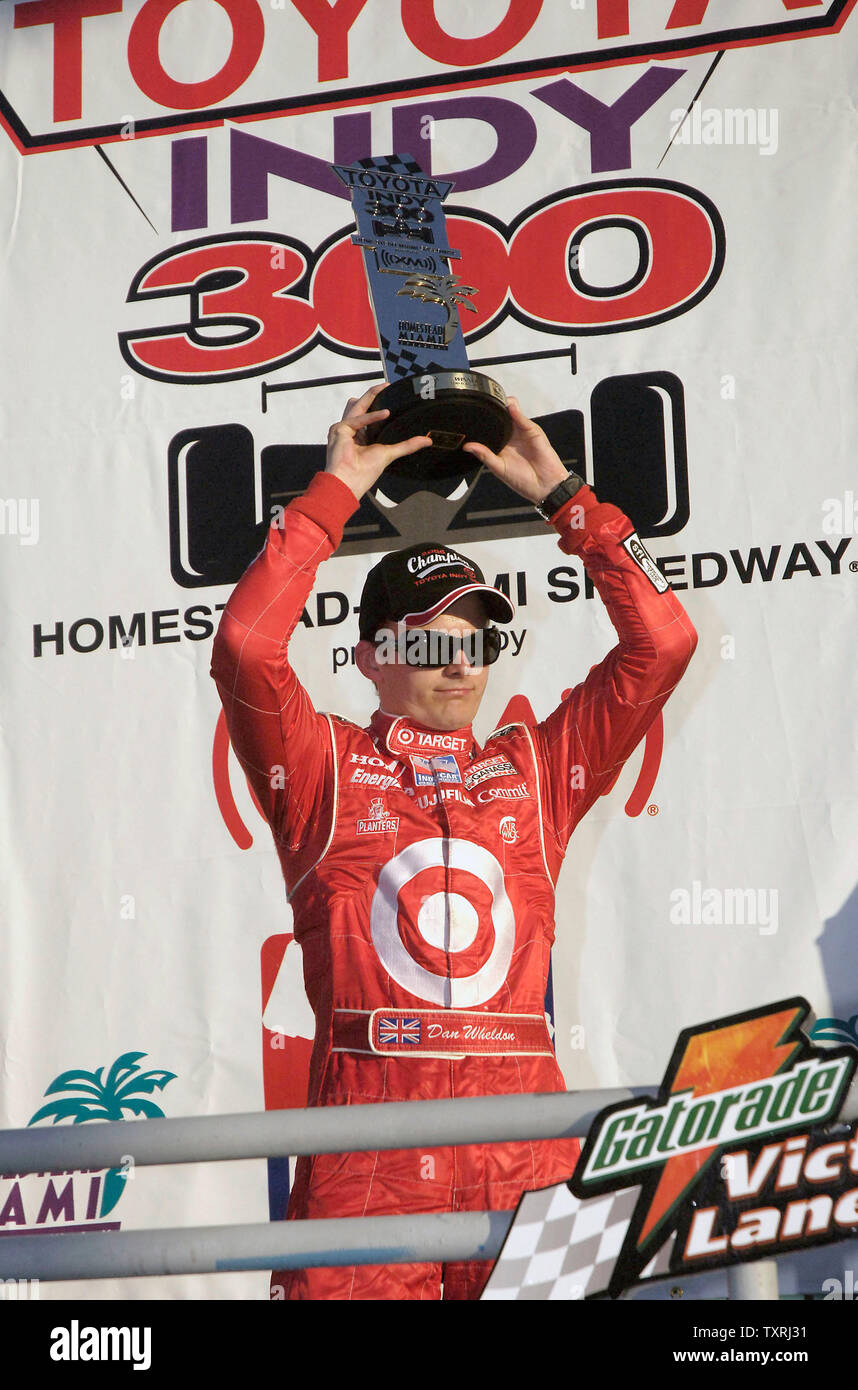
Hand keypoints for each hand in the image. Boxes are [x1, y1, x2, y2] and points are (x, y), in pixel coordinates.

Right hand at [325, 384, 431, 501]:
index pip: (368, 417)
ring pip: (357, 407)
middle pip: (361, 408)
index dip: (377, 406)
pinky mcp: (339, 430)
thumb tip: (427, 441)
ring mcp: (343, 430)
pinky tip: (385, 413)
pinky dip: (371, 417)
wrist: (349, 482)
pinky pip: (357, 419)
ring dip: (370, 396)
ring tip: (384, 388)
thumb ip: (407, 445)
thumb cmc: (363, 473)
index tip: (390, 399)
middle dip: (373, 395)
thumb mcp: (390, 453)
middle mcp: (350, 432)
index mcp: (360, 438)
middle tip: (386, 385)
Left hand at [462, 396, 569, 503]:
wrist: (544, 486)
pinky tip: (509, 407)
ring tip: (494, 402)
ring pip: (511, 413)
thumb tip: (468, 447)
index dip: (482, 422)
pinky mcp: (533, 430)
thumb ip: (484, 455)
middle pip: (500, 417)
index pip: (490, 429)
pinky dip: (516, 411)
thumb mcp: (498, 468)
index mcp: (502, 445)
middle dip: (492, 410)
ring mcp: (522, 432)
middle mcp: (511, 437)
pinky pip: (523, 418)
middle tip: (480, 406)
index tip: (471, 417)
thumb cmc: (524, 481)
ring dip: (503, 406)